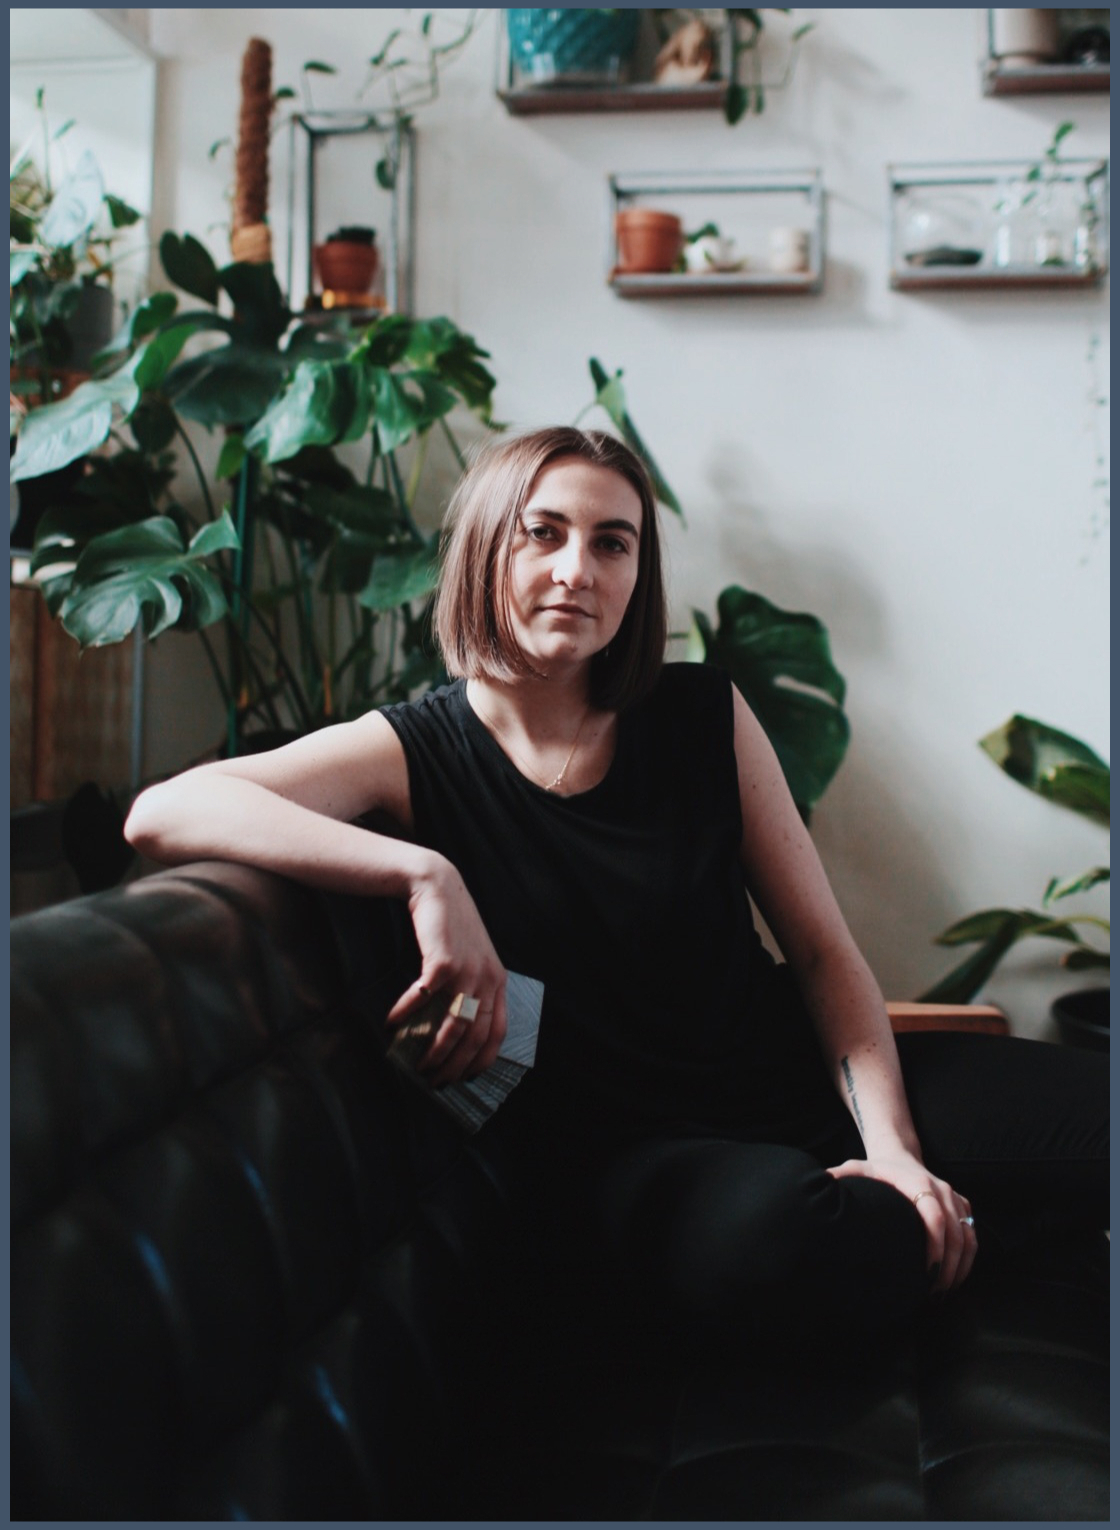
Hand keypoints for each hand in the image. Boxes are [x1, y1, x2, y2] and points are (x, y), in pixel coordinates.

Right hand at [386, 855, 507, 1086]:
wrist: (438, 885)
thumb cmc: (449, 927)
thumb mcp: (470, 959)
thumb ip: (468, 990)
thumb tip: (449, 1031)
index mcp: (498, 981)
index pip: (498, 1033)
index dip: (482, 1061)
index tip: (464, 1079)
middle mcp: (489, 979)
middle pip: (475, 1037)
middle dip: (454, 1065)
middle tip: (433, 1081)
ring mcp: (469, 970)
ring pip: (455, 1026)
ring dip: (434, 1050)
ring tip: (416, 1063)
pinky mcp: (445, 960)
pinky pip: (425, 998)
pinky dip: (407, 1014)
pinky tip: (392, 1022)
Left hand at [827, 1154, 977, 1294]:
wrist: (901, 1154)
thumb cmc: (877, 1169)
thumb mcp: (858, 1168)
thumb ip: (841, 1176)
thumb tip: (821, 1185)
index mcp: (919, 1184)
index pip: (934, 1218)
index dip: (934, 1247)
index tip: (926, 1273)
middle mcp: (943, 1191)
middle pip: (956, 1234)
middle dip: (948, 1267)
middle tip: (933, 1294)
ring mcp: (955, 1198)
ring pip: (969, 1237)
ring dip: (960, 1268)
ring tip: (943, 1293)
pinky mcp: (962, 1205)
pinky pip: (972, 1235)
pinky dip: (968, 1260)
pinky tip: (954, 1280)